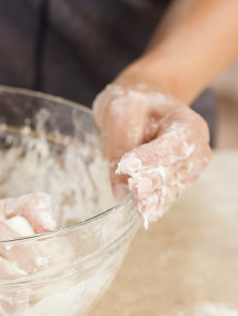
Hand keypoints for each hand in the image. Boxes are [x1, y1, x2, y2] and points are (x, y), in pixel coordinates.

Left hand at [92, 80, 211, 224]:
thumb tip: (119, 192)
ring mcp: (189, 167)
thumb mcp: (123, 112)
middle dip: (154, 181)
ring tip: (138, 207)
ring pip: (172, 186)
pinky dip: (155, 204)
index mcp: (189, 124)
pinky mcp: (176, 182)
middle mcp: (196, 148)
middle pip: (176, 168)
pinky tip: (144, 213)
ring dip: (155, 198)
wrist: (142, 105)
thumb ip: (121, 147)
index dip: (153, 156)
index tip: (127, 164)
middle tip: (134, 190)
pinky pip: (166, 195)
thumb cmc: (135, 102)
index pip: (174, 144)